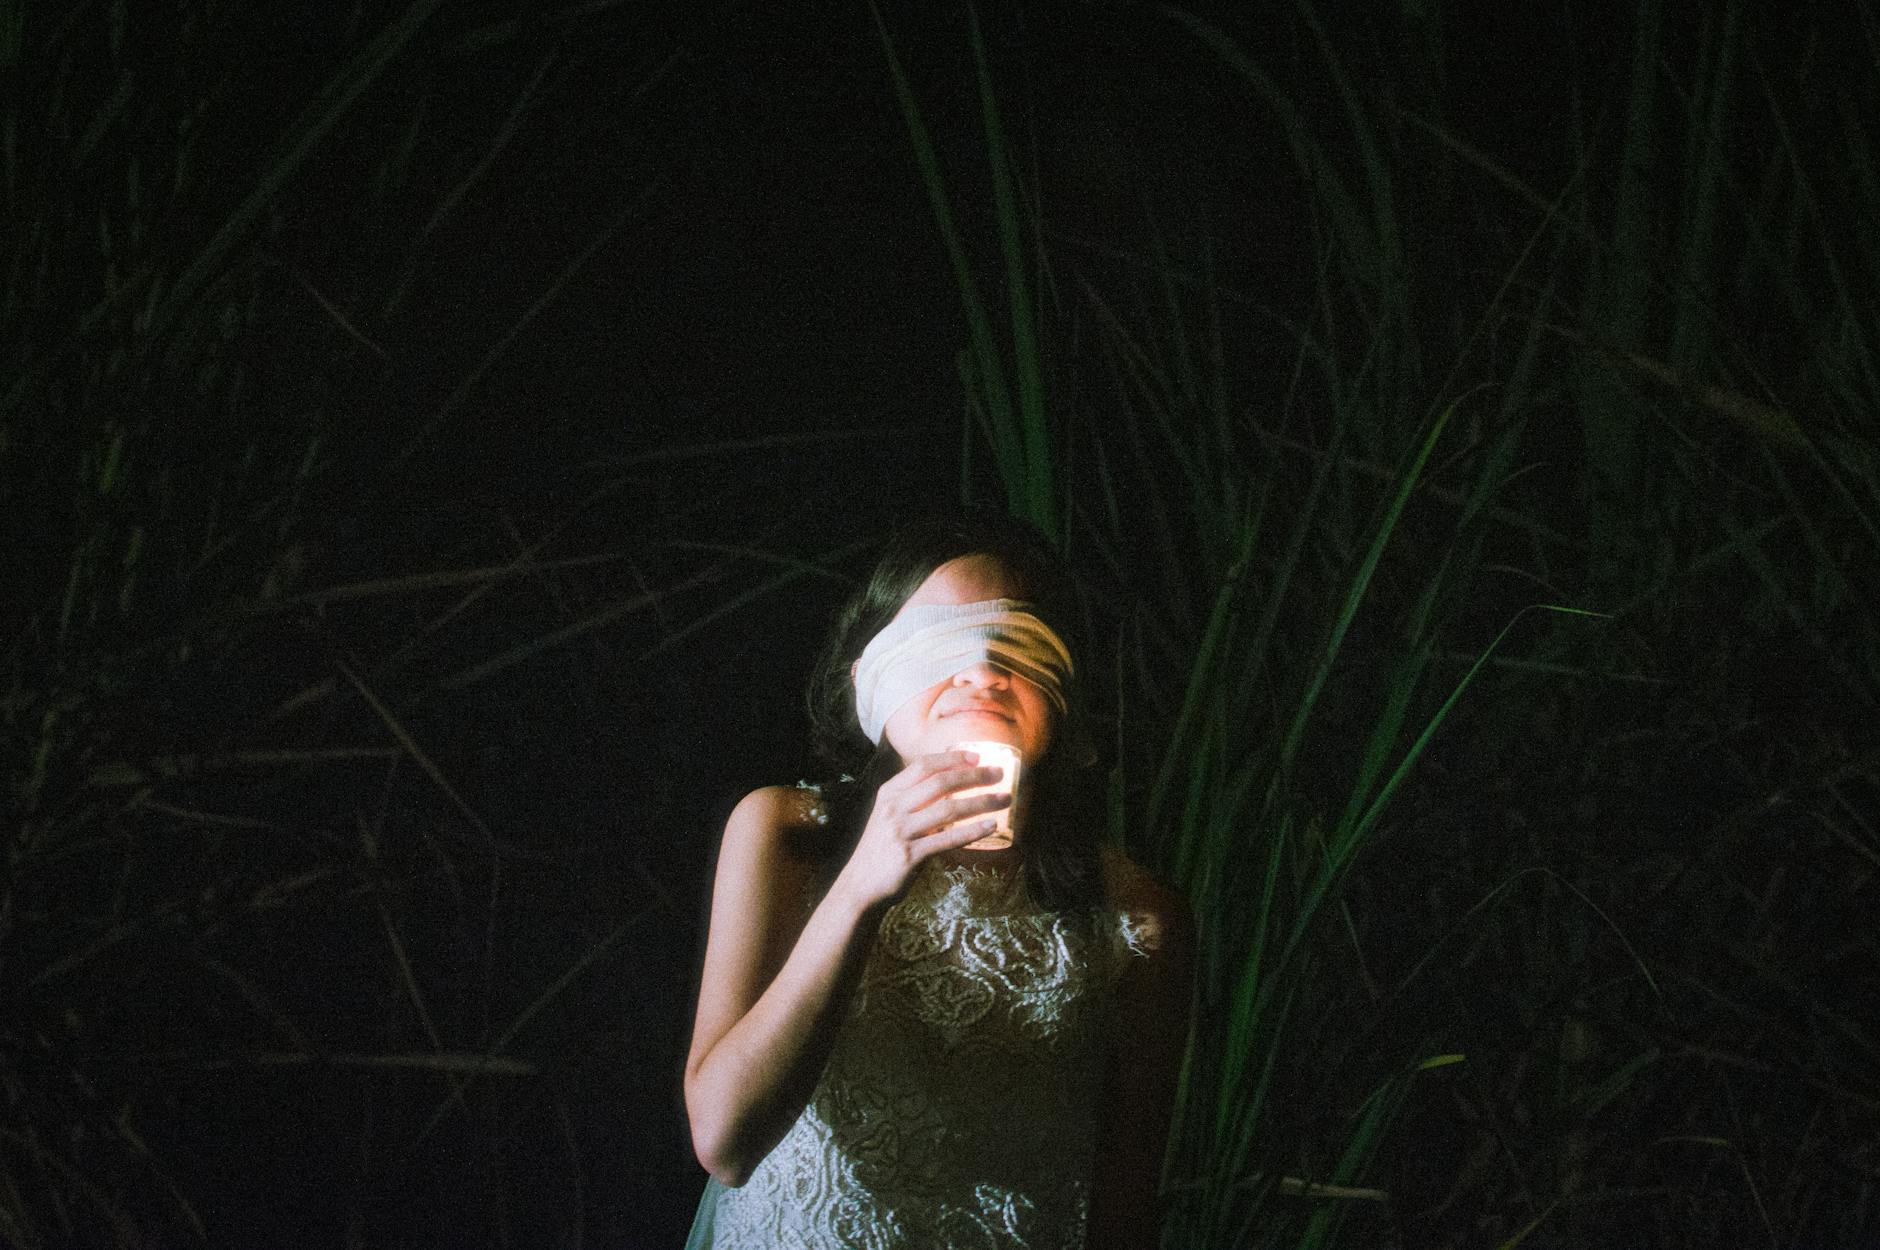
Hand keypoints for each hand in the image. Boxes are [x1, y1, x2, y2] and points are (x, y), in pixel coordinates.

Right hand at [831, 750, 1010, 910]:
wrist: (860, 886)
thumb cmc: (882, 849)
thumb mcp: (890, 816)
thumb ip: (914, 800)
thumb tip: (952, 785)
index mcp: (889, 793)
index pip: (924, 765)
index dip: (953, 758)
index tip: (978, 757)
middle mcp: (893, 808)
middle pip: (940, 783)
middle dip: (974, 776)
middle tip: (999, 774)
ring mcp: (900, 831)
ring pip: (948, 809)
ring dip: (981, 802)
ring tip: (1004, 800)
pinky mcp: (909, 856)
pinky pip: (947, 840)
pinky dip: (972, 832)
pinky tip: (990, 826)